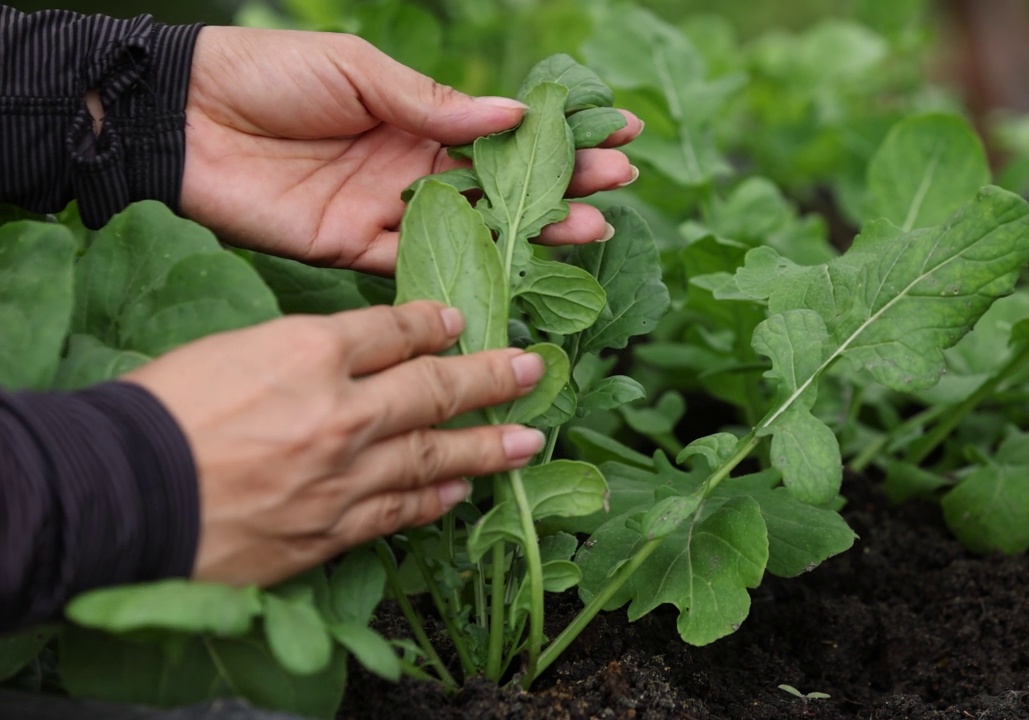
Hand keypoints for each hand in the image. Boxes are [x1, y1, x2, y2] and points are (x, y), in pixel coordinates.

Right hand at [124, 302, 546, 585]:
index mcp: (310, 352)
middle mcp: (342, 412)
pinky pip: (400, 512)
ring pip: (433, 455)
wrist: (122, 497)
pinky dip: (435, 500)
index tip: (458, 321)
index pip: (392, 331)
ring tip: (527, 439)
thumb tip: (350, 349)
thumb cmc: (161, 413)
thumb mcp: (232, 348)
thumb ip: (302, 349)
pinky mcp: (332, 529)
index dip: (431, 323)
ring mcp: (344, 475)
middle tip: (534, 370)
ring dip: (487, 446)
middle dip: (491, 377)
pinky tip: (463, 490)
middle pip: (434, 388)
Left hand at [180, 26, 641, 274]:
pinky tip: (515, 271)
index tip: (617, 129)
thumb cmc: (270, 74)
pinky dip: (466, 272)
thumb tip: (513, 116)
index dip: (559, 132)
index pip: (504, 129)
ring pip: (476, 228)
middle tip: (619, 186)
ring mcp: (388, 211)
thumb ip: (432, 103)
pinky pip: (418, 267)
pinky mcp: (355, 251)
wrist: (187, 120)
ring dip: (532, 231)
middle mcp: (412, 166)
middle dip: (563, 183)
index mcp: (416, 115)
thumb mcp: (358, 70)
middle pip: (502, 183)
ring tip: (591, 228)